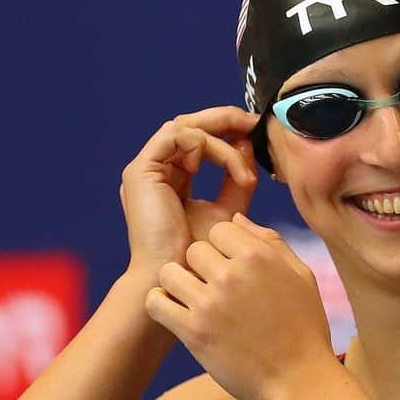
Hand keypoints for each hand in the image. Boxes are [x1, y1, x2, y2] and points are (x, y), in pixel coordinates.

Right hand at [119, 107, 259, 284]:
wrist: (175, 279)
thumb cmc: (200, 257)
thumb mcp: (228, 211)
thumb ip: (237, 180)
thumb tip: (248, 146)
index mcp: (172, 177)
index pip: (200, 140)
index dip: (228, 131)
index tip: (258, 133)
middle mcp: (156, 169)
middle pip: (190, 125)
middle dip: (225, 120)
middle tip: (255, 122)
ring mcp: (146, 169)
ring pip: (187, 128)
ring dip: (223, 141)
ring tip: (246, 170)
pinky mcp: (141, 171)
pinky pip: (178, 137)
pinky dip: (207, 147)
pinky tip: (226, 170)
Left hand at [144, 213, 335, 399]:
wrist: (300, 381)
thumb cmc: (304, 328)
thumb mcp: (301, 276)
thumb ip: (270, 242)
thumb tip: (236, 218)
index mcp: (260, 256)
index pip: (221, 227)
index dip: (224, 246)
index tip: (231, 266)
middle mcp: (233, 274)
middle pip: (194, 249)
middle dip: (202, 266)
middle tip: (214, 288)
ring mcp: (210, 303)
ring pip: (169, 272)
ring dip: (178, 283)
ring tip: (192, 298)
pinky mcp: (193, 332)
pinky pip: (156, 302)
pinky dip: (161, 304)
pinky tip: (177, 312)